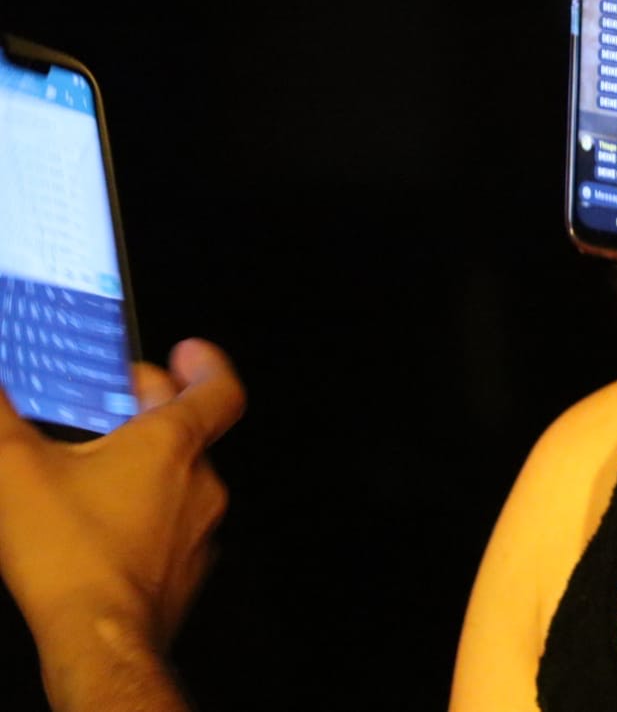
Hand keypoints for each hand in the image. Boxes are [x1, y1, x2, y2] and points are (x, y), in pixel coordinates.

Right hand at [0, 339, 244, 702]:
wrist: (100, 639)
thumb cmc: (71, 556)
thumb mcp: (16, 467)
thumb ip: (1, 415)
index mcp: (172, 444)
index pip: (219, 388)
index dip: (207, 364)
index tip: (189, 353)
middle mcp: (199, 482)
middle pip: (193, 429)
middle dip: (157, 407)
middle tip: (122, 400)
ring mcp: (199, 529)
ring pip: (184, 478)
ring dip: (151, 461)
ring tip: (104, 461)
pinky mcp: (187, 569)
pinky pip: (175, 524)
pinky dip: (149, 510)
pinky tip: (108, 520)